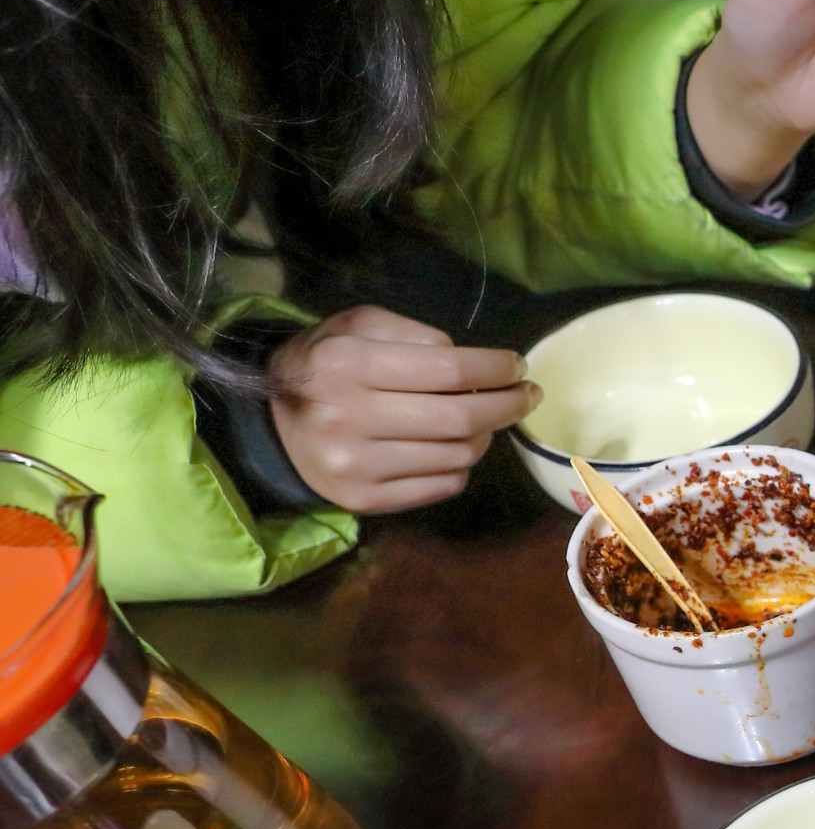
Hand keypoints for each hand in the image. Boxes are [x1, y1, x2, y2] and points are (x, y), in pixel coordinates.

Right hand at [268, 308, 538, 513]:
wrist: (273, 425)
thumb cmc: (326, 366)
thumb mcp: (358, 327)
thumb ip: (415, 334)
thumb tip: (474, 363)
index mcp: (347, 364)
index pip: (448, 369)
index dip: (495, 368)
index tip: (518, 367)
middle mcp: (349, 417)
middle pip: (461, 417)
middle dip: (508, 405)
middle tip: (527, 396)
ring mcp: (357, 466)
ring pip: (459, 454)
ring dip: (485, 435)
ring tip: (483, 419)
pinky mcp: (366, 501)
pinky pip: (444, 485)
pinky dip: (461, 464)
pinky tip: (453, 447)